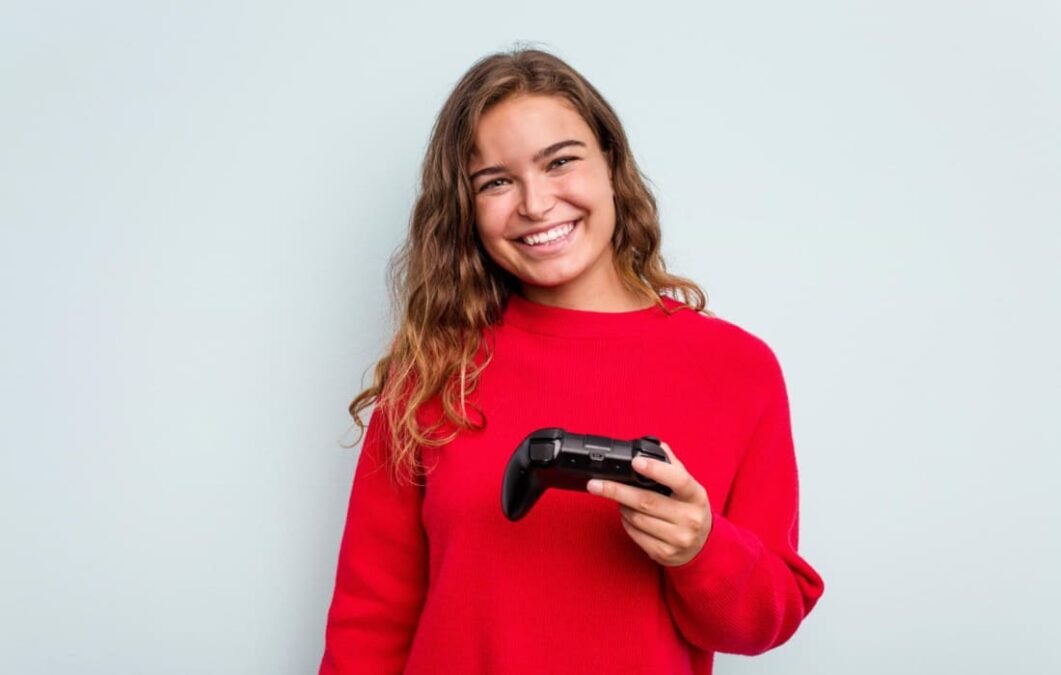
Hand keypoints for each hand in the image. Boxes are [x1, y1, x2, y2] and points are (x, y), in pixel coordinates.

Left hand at [586, 442, 712, 566]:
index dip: (656, 469)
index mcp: (696, 496)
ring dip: (621, 506)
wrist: (701, 545)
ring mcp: (678, 538)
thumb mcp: (688, 487)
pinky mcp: (664, 553)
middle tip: (595, 484)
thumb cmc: (689, 509)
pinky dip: (625, 522)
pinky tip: (625, 514)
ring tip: (618, 498)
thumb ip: (672, 465)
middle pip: (646, 501)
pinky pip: (635, 534)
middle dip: (617, 491)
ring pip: (637, 518)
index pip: (678, 479)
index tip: (635, 462)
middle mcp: (690, 518)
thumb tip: (655, 445)